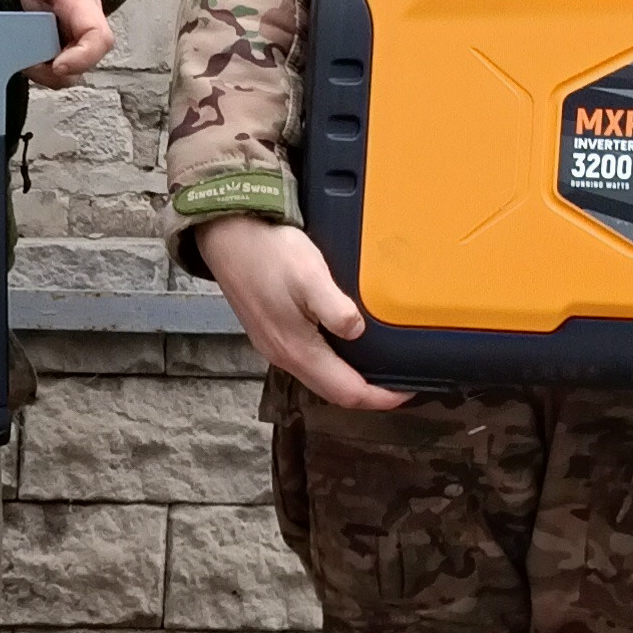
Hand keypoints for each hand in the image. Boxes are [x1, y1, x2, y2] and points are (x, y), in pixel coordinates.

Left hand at [5, 0, 111, 87]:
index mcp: (82, 1)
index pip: (98, 37)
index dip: (83, 58)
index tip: (58, 64)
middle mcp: (83, 25)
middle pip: (82, 65)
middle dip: (52, 73)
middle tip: (23, 61)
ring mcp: (71, 38)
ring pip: (66, 73)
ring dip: (42, 74)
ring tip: (17, 56)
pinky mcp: (58, 45)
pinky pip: (52, 69)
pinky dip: (35, 69)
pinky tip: (16, 54)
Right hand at [197, 211, 408, 413]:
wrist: (226, 234)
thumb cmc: (268, 252)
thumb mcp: (310, 276)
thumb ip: (336, 310)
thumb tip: (358, 332)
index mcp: (296, 350)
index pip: (346, 392)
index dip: (380, 398)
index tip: (406, 390)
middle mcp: (283, 355)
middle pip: (333, 391)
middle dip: (368, 393)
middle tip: (398, 380)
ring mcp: (274, 345)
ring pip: (319, 376)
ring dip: (349, 377)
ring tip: (378, 365)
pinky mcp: (271, 331)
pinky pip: (308, 359)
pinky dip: (333, 361)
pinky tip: (344, 343)